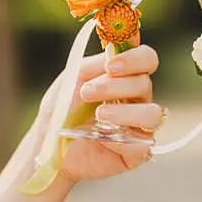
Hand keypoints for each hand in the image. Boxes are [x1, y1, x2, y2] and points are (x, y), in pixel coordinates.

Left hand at [34, 45, 163, 185]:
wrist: (49, 144)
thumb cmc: (62, 109)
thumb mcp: (73, 79)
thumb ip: (95, 65)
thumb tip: (113, 50)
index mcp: (124, 76)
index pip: (146, 58)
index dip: (135, 56)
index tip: (111, 62)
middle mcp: (136, 98)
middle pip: (145, 82)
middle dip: (115, 85)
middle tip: (86, 92)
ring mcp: (139, 125)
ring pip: (152, 113)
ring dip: (124, 112)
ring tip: (99, 116)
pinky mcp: (137, 151)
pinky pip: (143, 144)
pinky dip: (120, 140)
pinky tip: (101, 139)